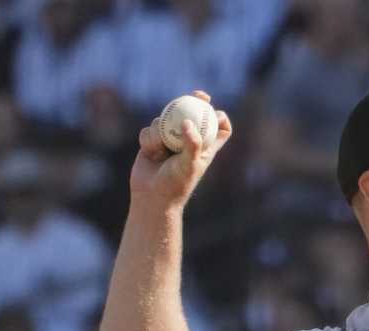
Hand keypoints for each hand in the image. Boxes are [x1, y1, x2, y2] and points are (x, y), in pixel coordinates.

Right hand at [128, 92, 232, 208]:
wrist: (151, 197)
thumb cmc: (175, 185)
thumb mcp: (189, 165)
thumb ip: (192, 143)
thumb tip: (188, 122)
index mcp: (203, 148)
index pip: (218, 129)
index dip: (220, 118)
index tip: (215, 111)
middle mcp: (186, 142)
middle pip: (193, 115)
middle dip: (195, 101)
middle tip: (197, 94)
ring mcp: (168, 140)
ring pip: (165, 120)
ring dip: (161, 128)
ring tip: (161, 149)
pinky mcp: (151, 143)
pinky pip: (148, 130)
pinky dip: (149, 138)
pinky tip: (150, 152)